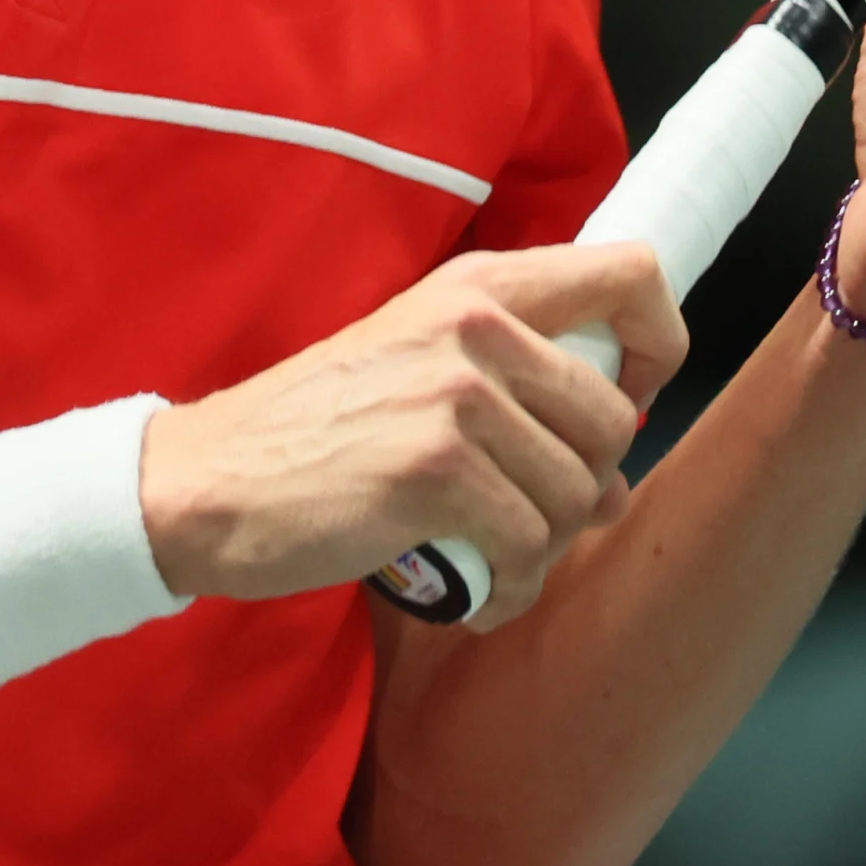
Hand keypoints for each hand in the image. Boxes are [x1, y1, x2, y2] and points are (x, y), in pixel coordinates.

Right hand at [138, 244, 685, 629]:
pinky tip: (466, 590)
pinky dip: (507, 589)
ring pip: (577, 497)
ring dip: (540, 550)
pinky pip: (529, 550)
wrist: (207, 482)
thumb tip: (617, 473)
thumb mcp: (416, 362)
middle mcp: (476, 326)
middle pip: (612, 420)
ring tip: (485, 557)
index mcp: (478, 286)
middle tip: (523, 512)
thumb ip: (519, 390)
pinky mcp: (434, 471)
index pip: (632, 276)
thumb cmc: (314, 431)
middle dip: (584, 488)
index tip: (627, 401)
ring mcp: (454, 396)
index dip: (658, 346)